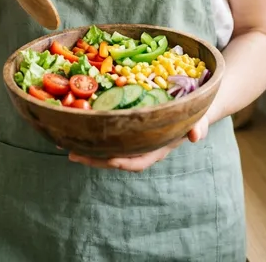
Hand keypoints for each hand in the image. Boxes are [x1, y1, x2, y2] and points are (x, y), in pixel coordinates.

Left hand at [69, 114, 209, 172]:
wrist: (195, 104)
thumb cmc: (197, 111)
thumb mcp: (200, 116)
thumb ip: (199, 126)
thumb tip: (196, 136)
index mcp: (157, 147)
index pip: (135, 161)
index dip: (119, 162)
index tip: (103, 160)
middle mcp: (142, 146)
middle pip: (114, 158)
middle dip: (93, 158)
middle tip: (70, 153)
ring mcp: (134, 137)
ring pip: (107, 147)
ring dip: (87, 146)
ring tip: (64, 142)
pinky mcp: (127, 126)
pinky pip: (108, 132)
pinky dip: (93, 131)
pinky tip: (77, 124)